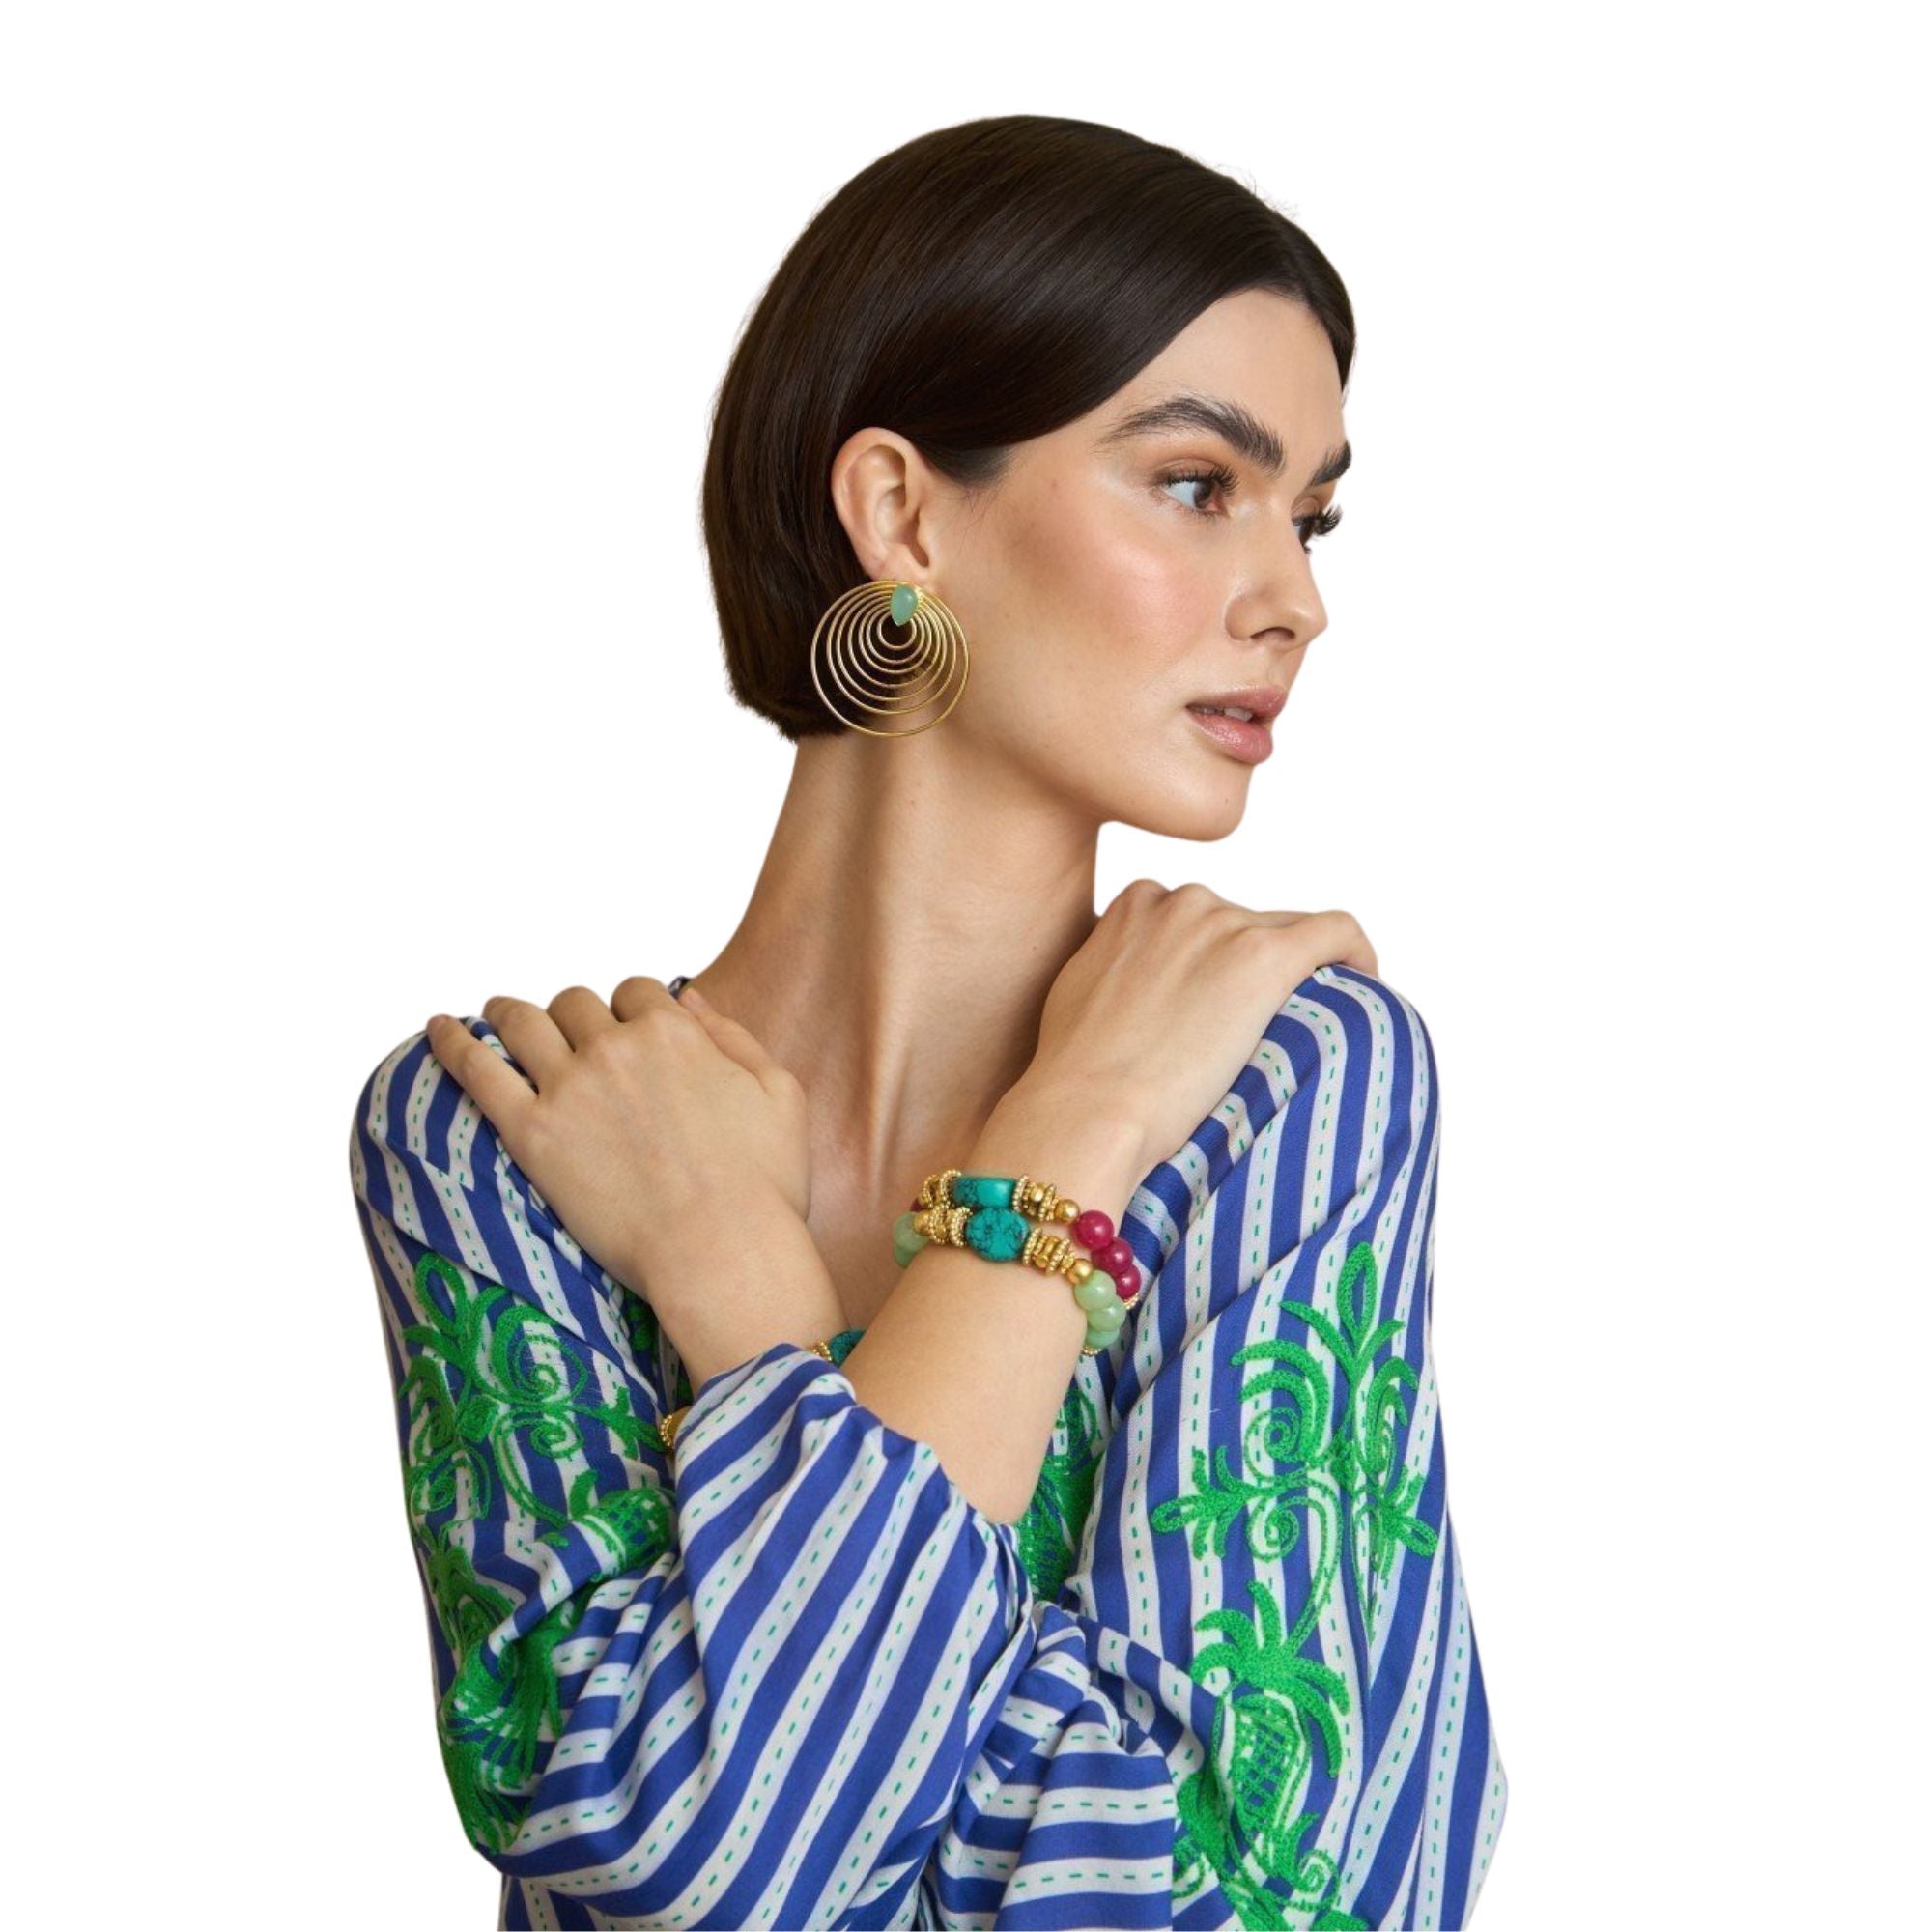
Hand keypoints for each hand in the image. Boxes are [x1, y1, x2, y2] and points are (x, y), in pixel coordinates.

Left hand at [423, 976, 811, 1294]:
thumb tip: (690, 999)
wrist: (723, 1250)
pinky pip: (478, 1072)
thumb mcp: (778, 1092)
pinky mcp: (533, 1135)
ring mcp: (569, 1088)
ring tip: (494, 1015)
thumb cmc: (764, 1184)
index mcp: (674, 1032)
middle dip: (572, 1016)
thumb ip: (733, 1036)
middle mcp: (616, 1047)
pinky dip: (452, 1043)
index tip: (625, 1032)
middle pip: (576, 1004)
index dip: (629, 1010)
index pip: (636, 992)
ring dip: (507, 1012)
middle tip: (565, 1038)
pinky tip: (435, 1029)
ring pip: (523, 1023)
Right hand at [1016, 881, 1379, 1179]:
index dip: (1218, 955)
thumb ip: (1114, 969)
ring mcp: (1223, 925)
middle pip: (1246, 923)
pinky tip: (1367, 983)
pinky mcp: (1262, 956)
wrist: (1086, 1107)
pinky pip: (1336, 932)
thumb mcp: (1078, 995)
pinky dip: (1357, 952)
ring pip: (1289, 933)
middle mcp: (1182, 902)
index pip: (1199, 914)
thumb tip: (1134, 994)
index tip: (1227, 996)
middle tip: (1261, 1031)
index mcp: (1136, 905)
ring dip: (1298, 973)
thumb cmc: (1072, 1076)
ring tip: (1310, 1025)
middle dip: (1253, 970)